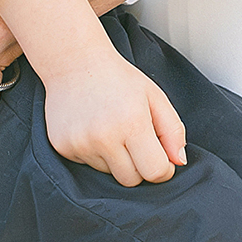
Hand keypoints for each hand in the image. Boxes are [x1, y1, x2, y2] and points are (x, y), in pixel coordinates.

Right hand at [40, 38, 187, 186]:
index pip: (154, 171)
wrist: (75, 61)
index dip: (163, 169)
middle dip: (139, 167)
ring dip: (115, 159)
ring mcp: (80, 144)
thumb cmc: (118, 78)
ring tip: (110, 128)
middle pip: (131, 180)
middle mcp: (104, 137)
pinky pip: (87, 166)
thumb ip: (173, 130)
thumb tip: (178, 162)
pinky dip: (94, 154)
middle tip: (135, 140)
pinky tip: (92, 129)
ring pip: (109, 173)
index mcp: (132, 122)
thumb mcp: (155, 96)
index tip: (161, 158)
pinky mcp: (63, 148)